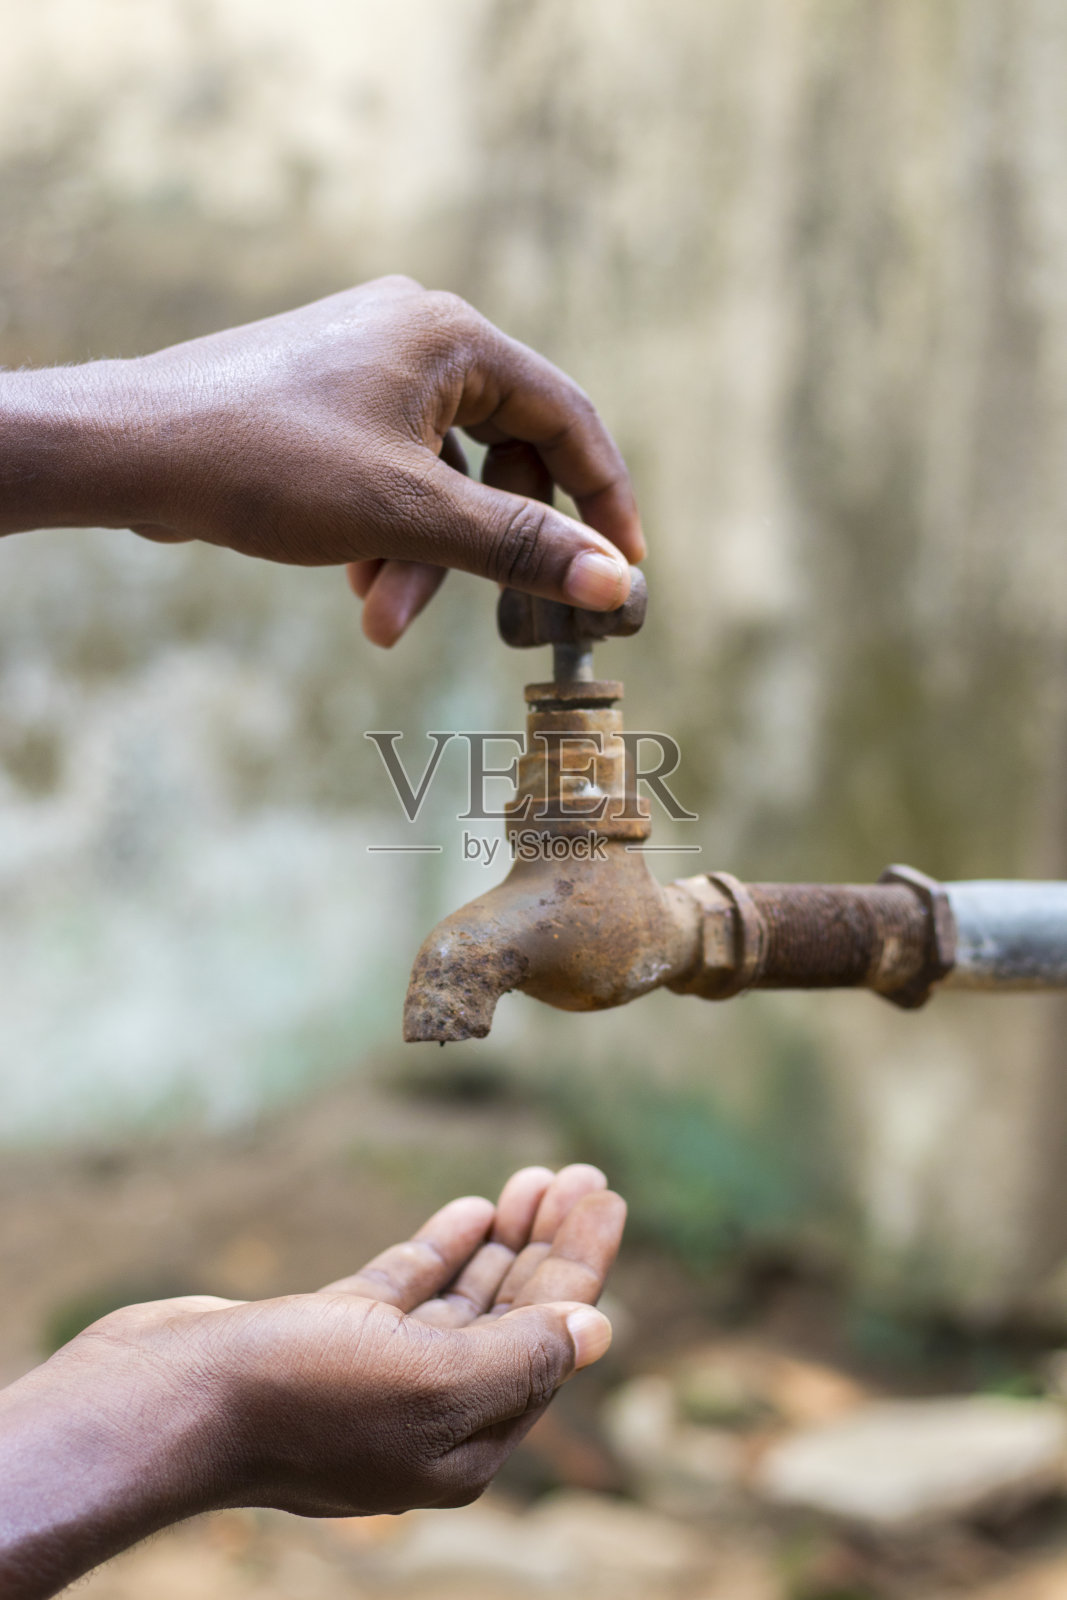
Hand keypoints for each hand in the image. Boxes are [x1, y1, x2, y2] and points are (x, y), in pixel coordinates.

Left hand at [0, 278, 643, 645]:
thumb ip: (519, 545)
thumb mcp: (409, 513)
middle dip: (483, 547)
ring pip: (441, 477)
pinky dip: (387, 532)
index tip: (623, 568)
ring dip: (425, 555)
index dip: (603, 498)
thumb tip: (612, 582)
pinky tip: (355, 581)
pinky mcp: (331, 399)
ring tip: (381, 616)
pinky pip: (394, 472)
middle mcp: (417, 335)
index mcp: (451, 335)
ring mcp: (370, 365)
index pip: (568, 415)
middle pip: (502, 454)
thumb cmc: (268, 461)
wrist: (132, 450)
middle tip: (497, 615)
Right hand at [0, 1165, 624, 1596]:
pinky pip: (405, 1289)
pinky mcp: (326, 1338)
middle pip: (512, 1317)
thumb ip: (521, 1356)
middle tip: (584, 1173)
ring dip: (504, 1239)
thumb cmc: (297, 1397)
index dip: (581, 1265)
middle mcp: (425, 1416)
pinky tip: (473, 1211)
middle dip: (551, 1246)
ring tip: (539, 1177)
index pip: (546, 1341)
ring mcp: (372, 1375)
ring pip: (462, 1299)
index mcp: (462, 1443)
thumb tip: (599, 1330)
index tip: (606, 1195)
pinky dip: (443, 1249)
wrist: (162, 1400)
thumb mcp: (430, 1382)